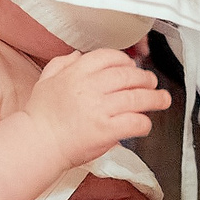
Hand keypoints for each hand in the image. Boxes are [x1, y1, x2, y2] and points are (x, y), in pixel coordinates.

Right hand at [26, 49, 170, 167]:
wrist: (37, 144)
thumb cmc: (41, 117)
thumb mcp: (45, 81)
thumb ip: (61, 64)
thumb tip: (77, 56)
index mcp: (77, 73)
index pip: (110, 57)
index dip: (126, 61)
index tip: (132, 66)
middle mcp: (90, 87)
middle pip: (129, 76)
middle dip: (145, 78)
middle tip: (152, 83)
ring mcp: (100, 108)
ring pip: (138, 97)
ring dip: (155, 98)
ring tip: (162, 99)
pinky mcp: (107, 130)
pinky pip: (135, 122)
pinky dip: (144, 123)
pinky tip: (144, 124)